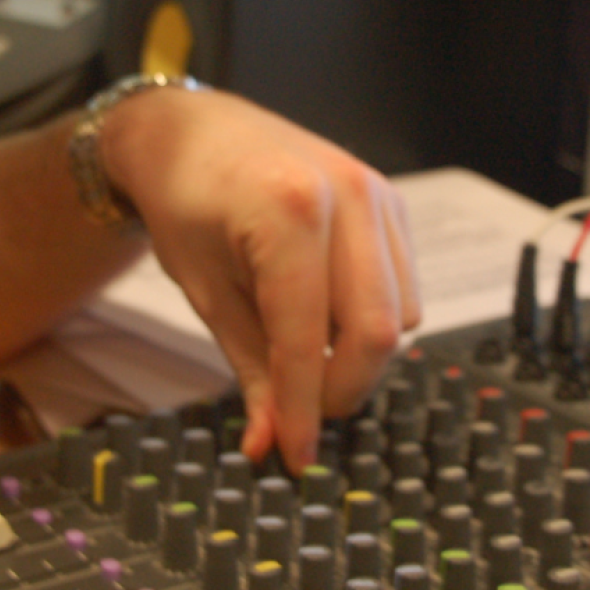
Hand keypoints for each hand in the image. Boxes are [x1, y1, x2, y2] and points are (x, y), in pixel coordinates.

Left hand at [103, 88, 421, 473]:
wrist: (192, 132)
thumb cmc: (185, 204)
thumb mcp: (204, 291)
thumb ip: (249, 368)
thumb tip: (273, 443)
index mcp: (287, 210)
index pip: (308, 336)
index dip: (303, 407)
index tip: (295, 457)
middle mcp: (346, 194)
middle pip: (375, 332)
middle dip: (341, 391)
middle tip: (302, 417)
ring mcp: (377, 192)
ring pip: (399, 316)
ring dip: (357, 357)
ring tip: (304, 358)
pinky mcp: (392, 201)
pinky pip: (403, 287)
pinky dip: (371, 321)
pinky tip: (325, 317)